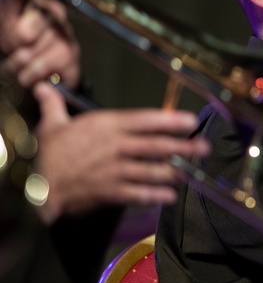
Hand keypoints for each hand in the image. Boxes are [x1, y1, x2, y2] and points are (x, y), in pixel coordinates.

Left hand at [0, 0, 81, 88]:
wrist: (47, 76)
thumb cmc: (23, 46)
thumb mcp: (7, 23)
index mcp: (32, 0)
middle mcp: (50, 10)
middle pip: (32, 18)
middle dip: (15, 36)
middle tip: (13, 44)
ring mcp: (61, 32)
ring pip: (28, 47)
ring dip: (18, 59)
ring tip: (21, 60)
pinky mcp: (68, 53)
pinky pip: (36, 66)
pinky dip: (26, 74)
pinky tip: (30, 72)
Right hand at [31, 81, 210, 223]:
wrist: (37, 187)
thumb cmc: (47, 155)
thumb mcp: (52, 125)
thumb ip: (54, 105)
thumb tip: (44, 87)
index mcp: (107, 126)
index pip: (146, 120)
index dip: (171, 120)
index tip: (191, 120)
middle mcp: (117, 147)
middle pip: (158, 145)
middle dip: (184, 147)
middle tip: (204, 147)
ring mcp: (116, 170)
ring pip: (153, 170)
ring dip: (175, 172)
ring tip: (191, 172)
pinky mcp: (112, 191)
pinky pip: (141, 193)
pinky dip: (157, 195)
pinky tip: (170, 195)